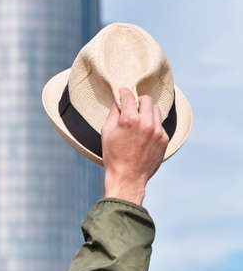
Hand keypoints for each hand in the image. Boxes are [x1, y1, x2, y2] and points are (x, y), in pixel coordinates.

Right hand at [101, 87, 168, 204]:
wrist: (128, 178)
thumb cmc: (113, 155)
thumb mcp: (107, 132)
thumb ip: (114, 113)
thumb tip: (119, 101)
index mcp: (130, 119)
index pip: (129, 96)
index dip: (124, 92)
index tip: (122, 93)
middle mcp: (146, 123)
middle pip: (146, 99)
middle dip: (138, 101)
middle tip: (132, 108)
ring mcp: (158, 131)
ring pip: (156, 110)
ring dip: (147, 111)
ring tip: (139, 121)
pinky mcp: (164, 139)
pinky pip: (160, 124)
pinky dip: (152, 124)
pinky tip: (144, 134)